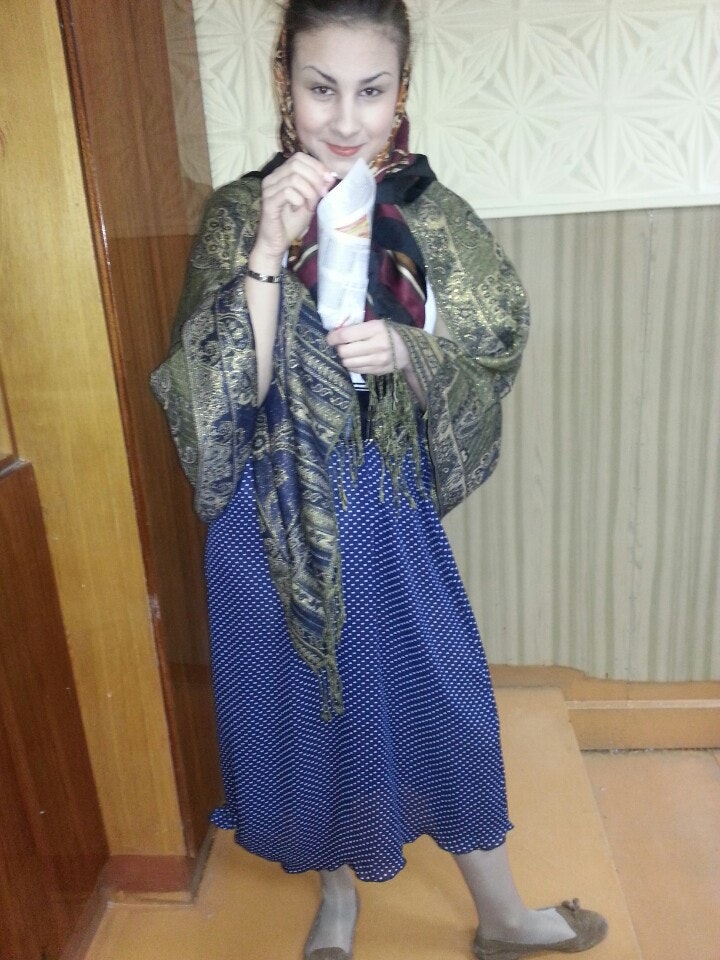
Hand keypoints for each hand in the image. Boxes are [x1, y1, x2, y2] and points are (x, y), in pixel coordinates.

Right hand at [250, 154, 335, 269]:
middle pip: (296, 164)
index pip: (299, 157)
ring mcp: (268, 189)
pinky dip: (299, 200)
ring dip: (308, 192)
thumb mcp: (309, 202)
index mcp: (281, 174)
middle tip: (321, 195)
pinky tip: (299, 209)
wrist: (277, 243)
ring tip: (310, 206)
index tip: (328, 180)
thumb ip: (317, 188)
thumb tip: (330, 175)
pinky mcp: (268, 202)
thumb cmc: (291, 223)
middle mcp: (272, 178)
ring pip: (294, 178)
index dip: (316, 166)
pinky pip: (287, 191)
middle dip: (315, 179)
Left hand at [326, 320, 409, 375]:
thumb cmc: (388, 333)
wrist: (409, 350)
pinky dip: (352, 365)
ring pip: (348, 363)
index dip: (333, 338)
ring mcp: (377, 361)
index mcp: (375, 329)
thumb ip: (357, 328)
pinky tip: (356, 360)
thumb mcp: (376, 324)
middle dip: (338, 349)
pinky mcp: (377, 371)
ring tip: (349, 353)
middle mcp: (376, 346)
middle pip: (344, 352)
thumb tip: (335, 333)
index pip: (345, 336)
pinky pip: (356, 370)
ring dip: (344, 358)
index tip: (329, 338)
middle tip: (341, 346)